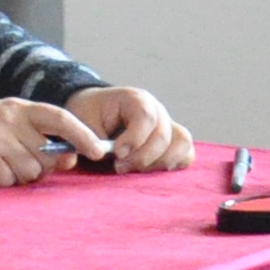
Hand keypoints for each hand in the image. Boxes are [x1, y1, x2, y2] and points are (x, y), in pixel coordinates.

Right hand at [0, 96, 102, 185]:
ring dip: (17, 176)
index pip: (59, 118)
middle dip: (39, 166)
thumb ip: (38, 139)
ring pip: (31, 171)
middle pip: (47, 155)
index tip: (97, 151)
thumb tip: (71, 159)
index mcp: (17, 108)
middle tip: (14, 161)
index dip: (82, 135)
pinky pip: (8, 181)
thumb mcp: (6, 126)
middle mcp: (8, 120)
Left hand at [65, 84, 196, 171]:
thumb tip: (100, 154)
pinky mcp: (173, 142)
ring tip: (137, 170)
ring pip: (182, 144)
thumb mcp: (82, 120)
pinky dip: (173, 165)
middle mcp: (157, 110)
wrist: (96, 112)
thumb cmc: (89, 115)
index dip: (134, 139)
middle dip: (142, 157)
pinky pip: (186, 154)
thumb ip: (89, 137)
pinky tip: (150, 170)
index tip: (117, 154)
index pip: (146, 117)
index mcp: (135, 99)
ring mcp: (168, 126)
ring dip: (160, 163)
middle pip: (164, 136)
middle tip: (119, 167)